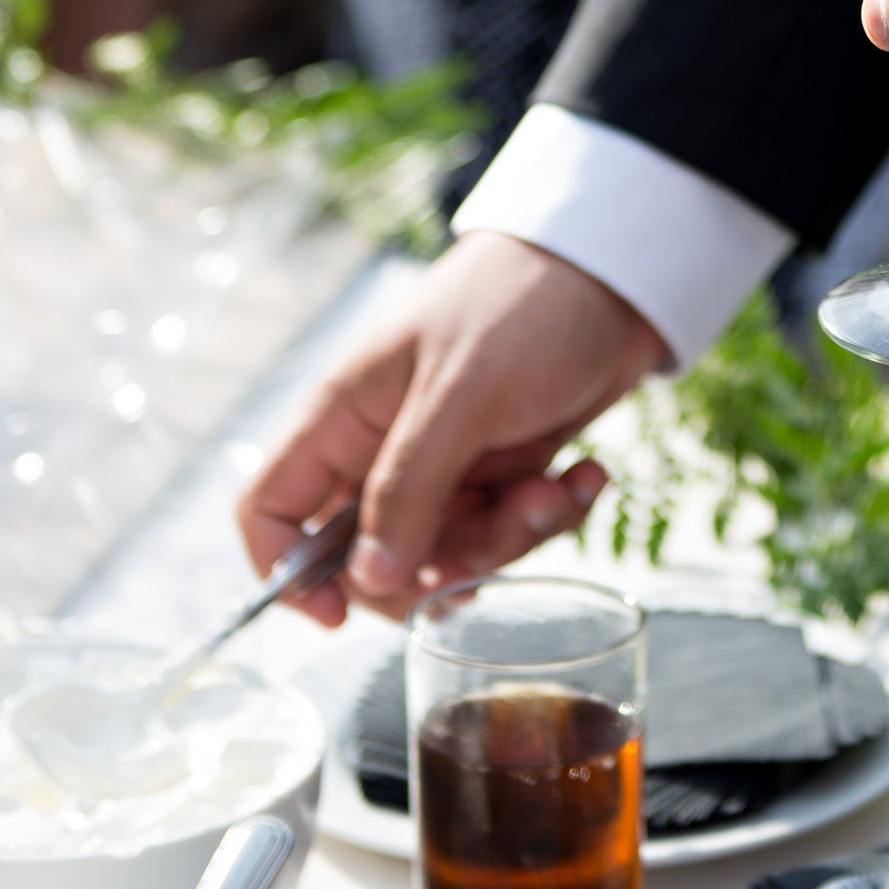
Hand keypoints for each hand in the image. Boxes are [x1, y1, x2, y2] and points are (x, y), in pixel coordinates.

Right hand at [236, 230, 663, 624]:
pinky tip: (585, 476)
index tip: (338, 615)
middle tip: (492, 541)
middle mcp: (384, 446)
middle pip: (372, 556)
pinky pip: (511, 529)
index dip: (286, 573)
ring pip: (451, 551)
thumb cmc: (521, 306)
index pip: (270, 509)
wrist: (619, 272)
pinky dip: (552, 514)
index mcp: (344, 416)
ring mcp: (447, 461)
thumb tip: (367, 583)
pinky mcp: (505, 468)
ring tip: (555, 490)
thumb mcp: (460, 394)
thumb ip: (408, 487)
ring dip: (511, 536)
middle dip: (438, 563)